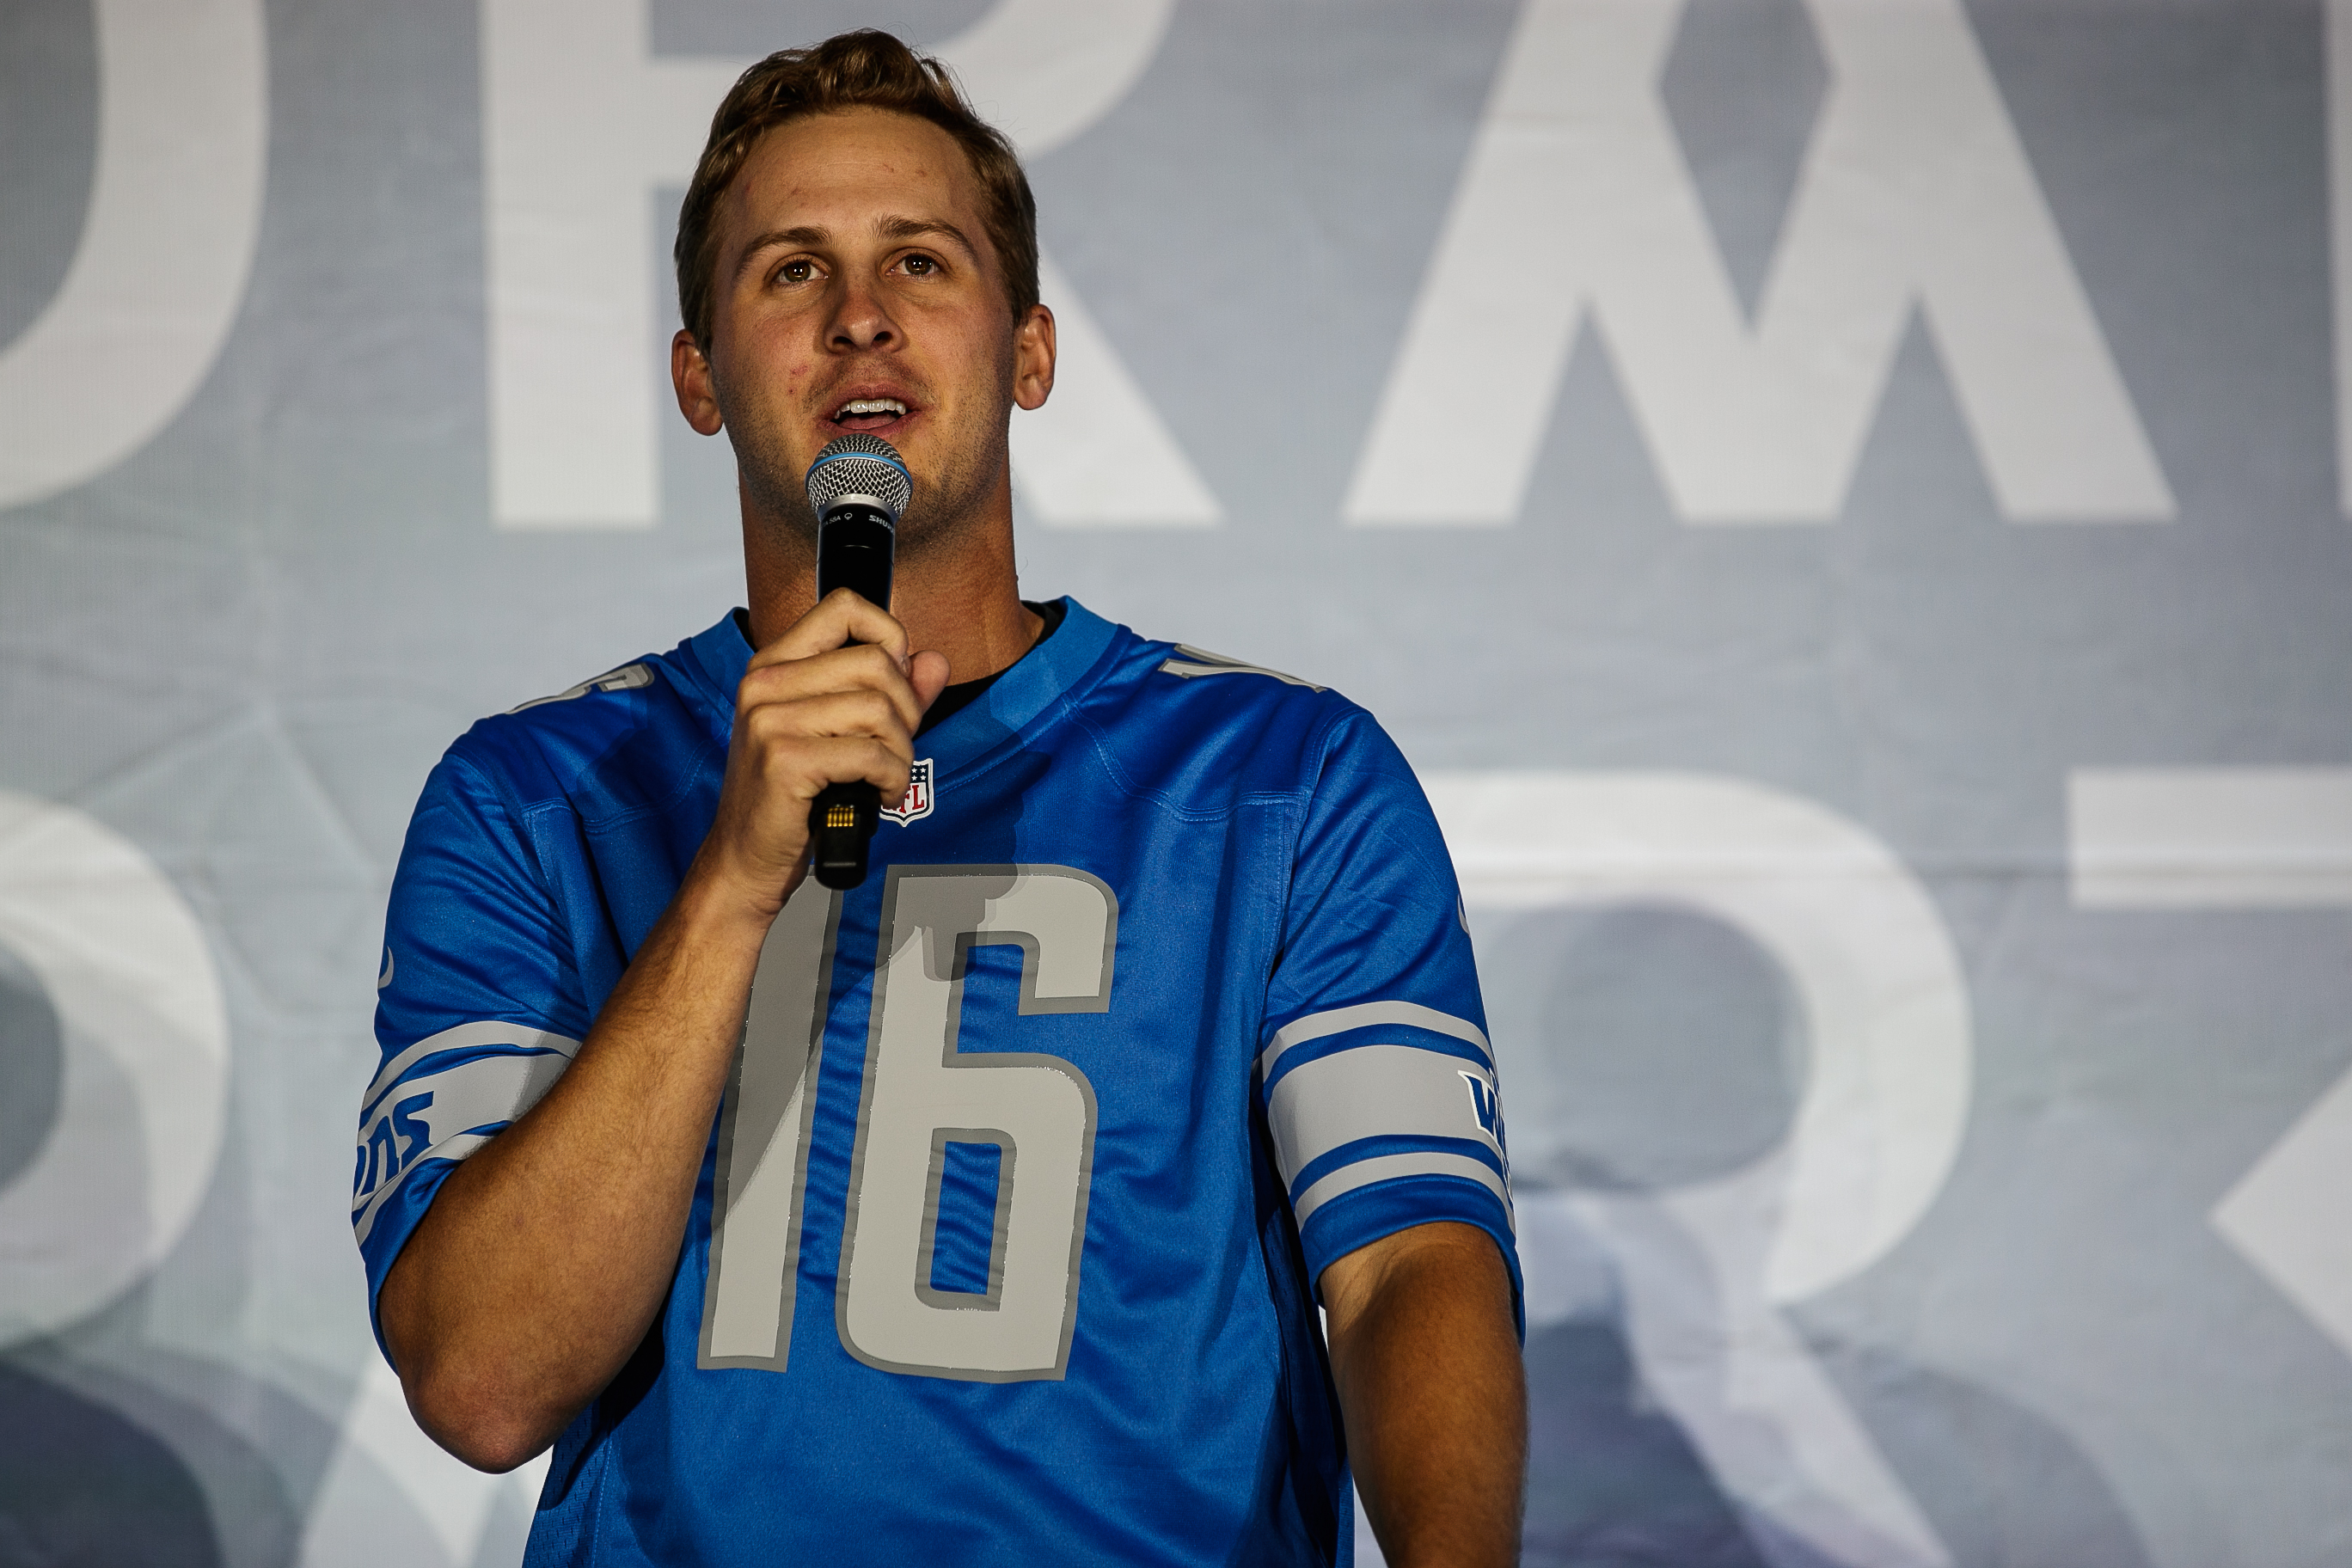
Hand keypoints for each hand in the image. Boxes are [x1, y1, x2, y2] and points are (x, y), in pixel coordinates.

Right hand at [690, 590, 951, 921]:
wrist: (746, 859)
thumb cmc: (793, 798)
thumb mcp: (842, 734)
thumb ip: (892, 694)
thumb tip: (934, 661)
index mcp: (776, 664)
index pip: (845, 606)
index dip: (889, 638)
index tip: (893, 685)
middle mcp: (766, 681)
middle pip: (876, 662)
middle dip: (905, 711)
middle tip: (893, 748)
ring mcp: (770, 718)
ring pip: (878, 708)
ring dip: (900, 751)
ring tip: (884, 777)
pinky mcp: (784, 759)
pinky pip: (871, 754)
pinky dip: (891, 780)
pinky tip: (878, 797)